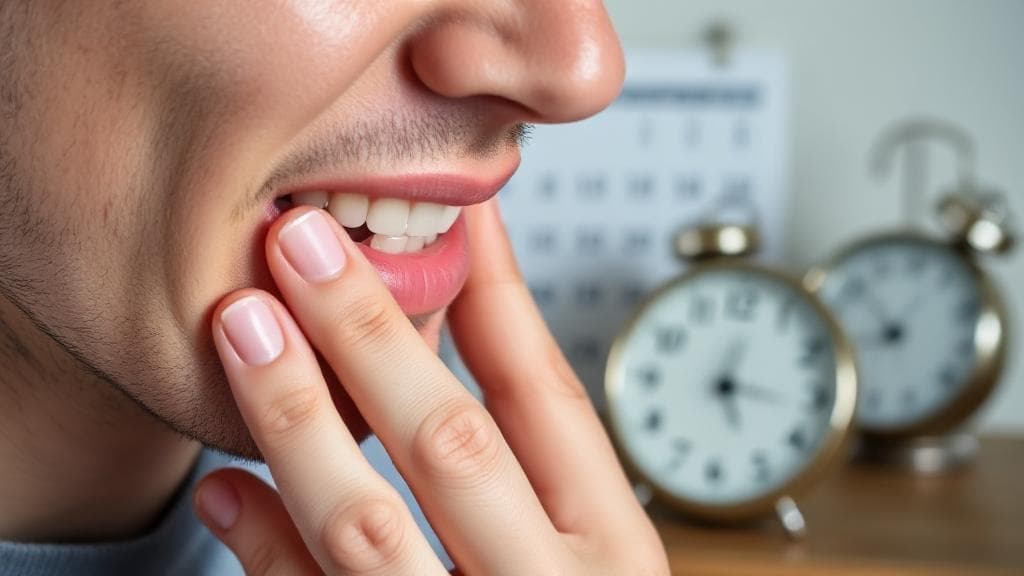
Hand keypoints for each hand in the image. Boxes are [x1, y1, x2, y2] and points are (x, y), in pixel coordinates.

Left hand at [192, 201, 669, 574]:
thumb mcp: (592, 560)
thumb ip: (529, 463)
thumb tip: (471, 320)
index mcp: (612, 551)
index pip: (545, 395)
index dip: (494, 294)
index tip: (450, 214)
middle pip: (452, 442)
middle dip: (369, 333)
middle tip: (302, 244)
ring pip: (373, 525)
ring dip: (300, 418)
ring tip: (245, 329)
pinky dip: (267, 555)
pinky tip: (225, 487)